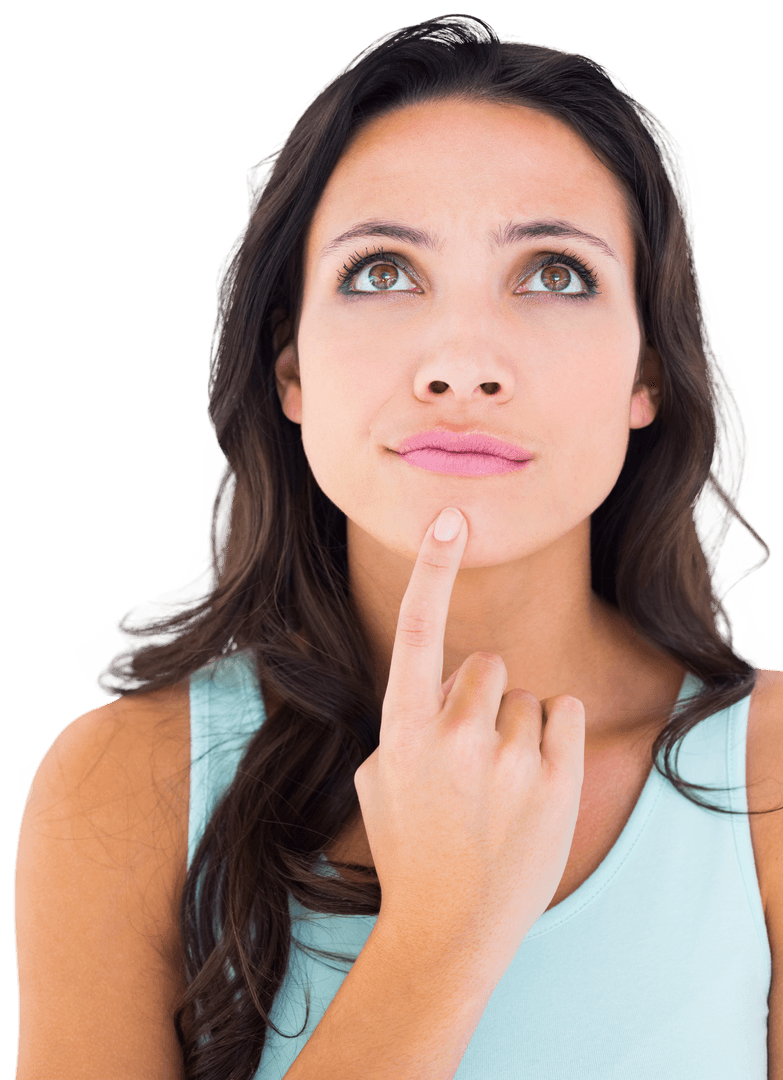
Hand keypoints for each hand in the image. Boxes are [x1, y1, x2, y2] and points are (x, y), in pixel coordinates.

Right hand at [354, 507, 585, 975]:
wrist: (449, 930)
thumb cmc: (409, 849)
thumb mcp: (378, 778)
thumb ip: (404, 720)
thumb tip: (441, 681)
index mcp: (403, 729)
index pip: (418, 630)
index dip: (432, 569)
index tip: (450, 519)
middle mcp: (455, 735)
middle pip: (488, 664)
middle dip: (482, 695)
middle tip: (473, 753)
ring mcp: (509, 759)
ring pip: (529, 695)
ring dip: (518, 727)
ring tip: (500, 786)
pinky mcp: (557, 780)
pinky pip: (565, 711)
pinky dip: (555, 734)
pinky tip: (534, 781)